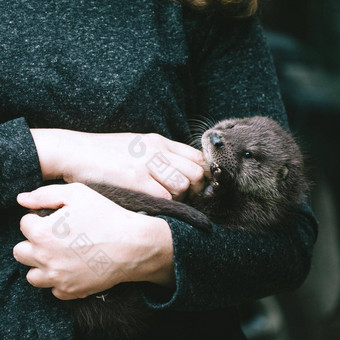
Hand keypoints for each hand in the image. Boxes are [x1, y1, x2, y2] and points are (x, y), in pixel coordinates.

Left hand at [13, 183, 173, 299]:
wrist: (132, 244)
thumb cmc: (106, 216)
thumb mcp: (78, 194)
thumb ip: (45, 194)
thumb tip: (22, 199)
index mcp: (42, 233)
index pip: (24, 224)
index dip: (40, 218)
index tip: (56, 218)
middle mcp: (44, 258)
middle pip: (21, 251)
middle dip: (34, 242)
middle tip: (55, 236)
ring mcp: (57, 278)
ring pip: (32, 275)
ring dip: (41, 264)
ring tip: (61, 254)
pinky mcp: (71, 291)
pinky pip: (53, 289)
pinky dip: (59, 280)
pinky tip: (74, 267)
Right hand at [31, 129, 205, 199]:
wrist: (76, 151)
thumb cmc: (106, 151)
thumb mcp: (137, 143)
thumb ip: (160, 152)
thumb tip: (179, 169)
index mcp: (159, 140)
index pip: (197, 157)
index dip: (201, 173)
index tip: (194, 184)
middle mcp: (157, 150)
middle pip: (196, 173)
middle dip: (194, 188)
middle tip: (182, 196)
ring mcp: (147, 164)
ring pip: (184, 186)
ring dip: (179, 197)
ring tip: (164, 200)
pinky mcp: (135, 180)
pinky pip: (165, 197)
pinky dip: (164, 204)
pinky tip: (152, 204)